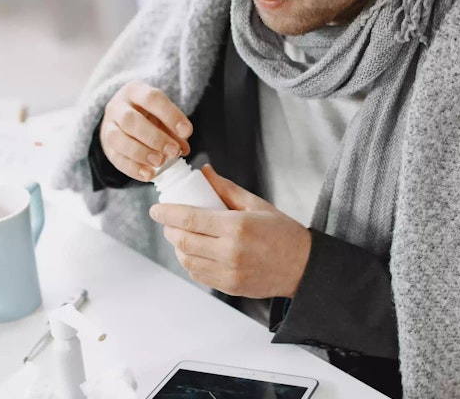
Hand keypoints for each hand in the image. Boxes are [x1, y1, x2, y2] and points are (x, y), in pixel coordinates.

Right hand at [101, 81, 192, 181]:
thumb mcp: (162, 115)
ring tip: (160, 163)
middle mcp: (117, 107)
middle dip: (154, 138)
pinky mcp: (107, 147)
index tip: (186, 132)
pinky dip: (134, 168)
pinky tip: (149, 174)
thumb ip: (174, 129)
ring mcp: (108, 127)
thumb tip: (184, 148)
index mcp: (135, 92)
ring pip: (118, 139)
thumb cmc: (147, 115)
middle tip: (173, 152)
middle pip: (131, 120)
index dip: (170, 115)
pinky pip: (116, 158)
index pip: (151, 99)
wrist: (122, 119)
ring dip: (141, 153)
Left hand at [149, 165, 311, 298]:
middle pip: (183, 240)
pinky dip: (191, 262)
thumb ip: (226, 189)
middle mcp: (230, 252)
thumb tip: (204, 173)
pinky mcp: (229, 287)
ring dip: (178, 247)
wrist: (303, 267)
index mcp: (237, 227)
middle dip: (170, 229)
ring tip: (182, 236)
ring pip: (187, 260)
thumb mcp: (257, 204)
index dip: (167, 214)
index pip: (190, 219)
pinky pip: (199, 275)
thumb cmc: (283, 233)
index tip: (156, 209)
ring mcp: (229, 273)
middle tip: (169, 221)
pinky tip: (195, 252)